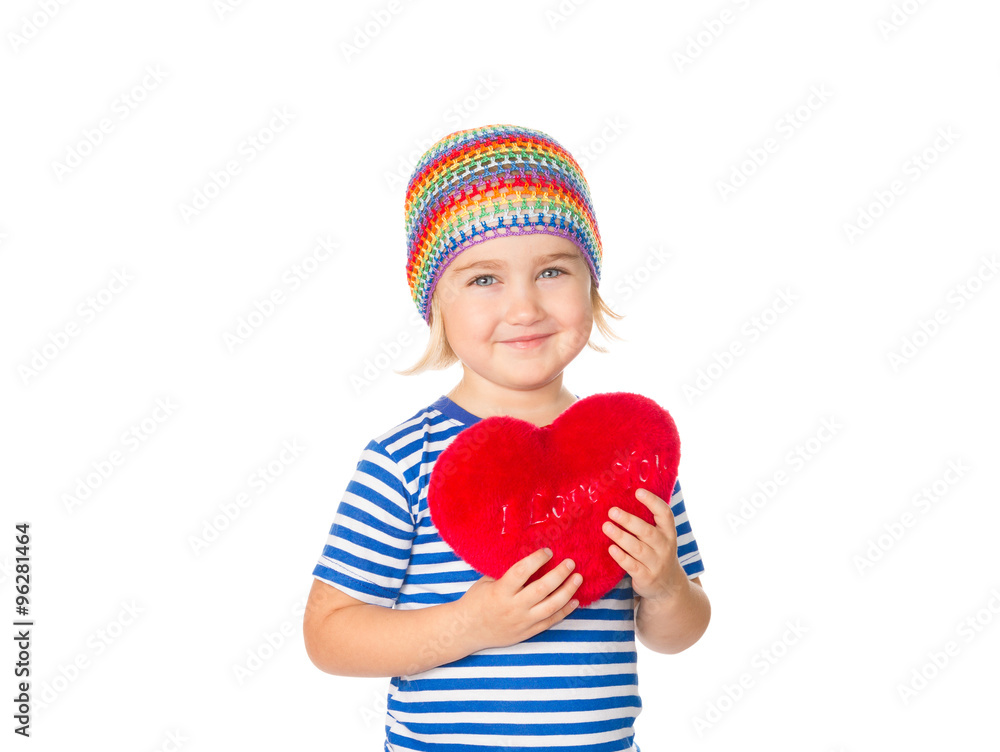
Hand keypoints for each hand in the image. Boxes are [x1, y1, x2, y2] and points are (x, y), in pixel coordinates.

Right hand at [457, 547, 582, 651]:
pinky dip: (564, 611)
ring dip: (567, 591)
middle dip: (559, 574)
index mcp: (500, 591)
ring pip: (551, 606)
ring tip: (578, 578)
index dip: (536, 560)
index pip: (522, 572)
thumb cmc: (475, 601)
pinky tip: (574, 600)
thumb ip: (507, 574)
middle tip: (570, 562)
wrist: (466, 631)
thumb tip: (530, 559)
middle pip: (542, 589)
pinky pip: (550, 622)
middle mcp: (513, 607)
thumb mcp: (486, 582)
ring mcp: (522, 622)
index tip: (548, 551)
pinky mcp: (527, 633)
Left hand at [602, 488, 688, 602]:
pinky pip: (632, 566)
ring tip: (606, 526)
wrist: (668, 586)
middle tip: (612, 511)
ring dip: (621, 536)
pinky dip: (621, 557)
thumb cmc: (658, 553)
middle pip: (647, 532)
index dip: (653, 502)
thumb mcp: (661, 537)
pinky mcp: (646, 577)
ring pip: (637, 548)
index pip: (665, 514)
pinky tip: (611, 548)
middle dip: (629, 520)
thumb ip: (648, 522)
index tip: (638, 491)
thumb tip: (624, 497)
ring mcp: (656, 564)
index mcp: (669, 532)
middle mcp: (665, 547)